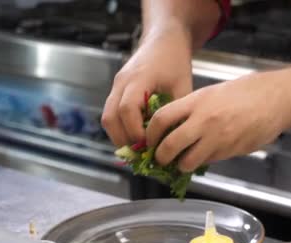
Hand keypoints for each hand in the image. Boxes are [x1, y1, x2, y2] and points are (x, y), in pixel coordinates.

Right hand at [101, 24, 192, 146]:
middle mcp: (122, 82)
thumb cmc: (174, 60)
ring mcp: (117, 85)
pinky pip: (112, 112)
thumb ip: (178, 111)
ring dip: (119, 135)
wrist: (164, 39)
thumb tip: (177, 139)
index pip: (127, 109)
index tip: (146, 145)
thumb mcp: (183, 85)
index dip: (134, 130)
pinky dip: (120, 127)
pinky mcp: (117, 89)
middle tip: (139, 155)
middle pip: (109, 116)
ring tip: (137, 150)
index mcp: (139, 79)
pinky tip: (136, 137)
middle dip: (122, 139)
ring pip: (107, 116)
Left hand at [146, 71, 290, 171]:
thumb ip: (194, 110)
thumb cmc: (247, 91)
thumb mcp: (213, 93)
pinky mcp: (232, 151)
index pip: (161, 120)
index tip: (150, 140)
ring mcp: (219, 138)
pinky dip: (205, 161)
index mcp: (197, 102)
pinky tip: (207, 155)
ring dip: (183, 165)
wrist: (276, 98)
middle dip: (162, 158)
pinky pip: (210, 161)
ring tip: (184, 162)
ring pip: (190, 161)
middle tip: (162, 160)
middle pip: (170, 146)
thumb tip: (177, 128)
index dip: (151, 134)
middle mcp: (204, 121)